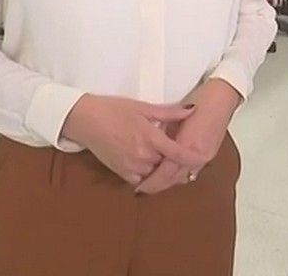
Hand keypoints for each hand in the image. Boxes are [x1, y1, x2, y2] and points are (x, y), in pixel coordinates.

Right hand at [61, 94, 200, 184]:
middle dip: (175, 161)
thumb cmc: (114, 109)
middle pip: (168, 164)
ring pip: (155, 174)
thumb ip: (169, 112)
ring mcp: (131, 166)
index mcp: (150, 137)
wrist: (85, 120)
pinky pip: (141, 180)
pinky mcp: (120, 172)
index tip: (203, 159)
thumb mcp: (143, 108)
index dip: (192, 158)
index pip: (177, 153)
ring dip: (161, 168)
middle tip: (184, 155)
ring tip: (166, 159)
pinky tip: (150, 165)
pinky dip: (148, 175)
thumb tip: (192, 110)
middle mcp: (142, 155)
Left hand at [135, 79, 241, 194]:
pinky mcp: (208, 156)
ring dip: (168, 182)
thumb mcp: (175, 118)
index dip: (151, 182)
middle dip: (157, 186)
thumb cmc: (200, 103)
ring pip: (182, 178)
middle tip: (141, 189)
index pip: (165, 172)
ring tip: (153, 184)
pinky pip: (191, 172)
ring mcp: (204, 157)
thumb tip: (148, 147)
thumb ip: (162, 136)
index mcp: (186, 145)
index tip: (139, 187)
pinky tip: (171, 176)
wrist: (221, 98)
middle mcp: (197, 155)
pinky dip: (179, 176)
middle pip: (173, 179)